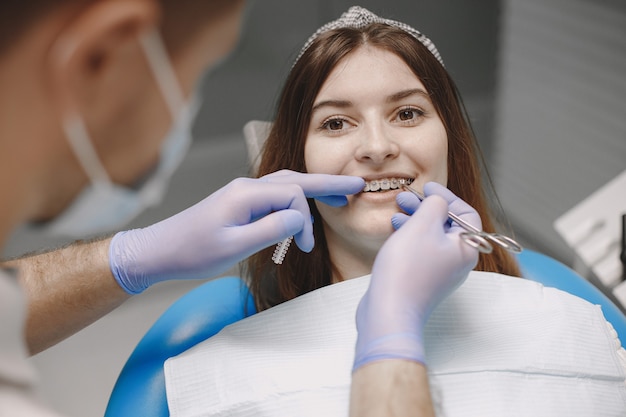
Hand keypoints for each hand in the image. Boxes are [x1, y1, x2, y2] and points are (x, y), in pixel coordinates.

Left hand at [109, 170, 363, 293]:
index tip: (303, 248)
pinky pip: (274, 195)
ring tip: (338, 196)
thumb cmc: (192, 252)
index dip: (305, 221)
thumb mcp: (234, 246)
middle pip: (295, 179)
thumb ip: (271, 230)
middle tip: (355, 187)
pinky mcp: (239, 203)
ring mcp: (242, 193)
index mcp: (246, 194)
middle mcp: (247, 187)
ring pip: (285, 184)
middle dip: (326, 185)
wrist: (160, 250)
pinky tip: (302, 209)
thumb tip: (300, 218)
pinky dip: (294, 200)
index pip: (292, 195)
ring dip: (311, 191)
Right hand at [353, 182, 479, 369]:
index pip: (466, 214)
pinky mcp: (422, 281)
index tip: (427, 187)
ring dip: (415, 220)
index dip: (447, 196)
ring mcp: (440, 273)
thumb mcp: (422, 226)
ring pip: (432, 238)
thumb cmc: (407, 269)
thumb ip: (434, 205)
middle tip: (406, 198)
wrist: (389, 311)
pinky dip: (410, 237)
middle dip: (426, 208)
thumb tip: (438, 202)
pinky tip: (394, 231)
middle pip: (447, 225)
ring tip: (396, 211)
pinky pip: (421, 251)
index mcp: (466, 249)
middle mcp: (457, 262)